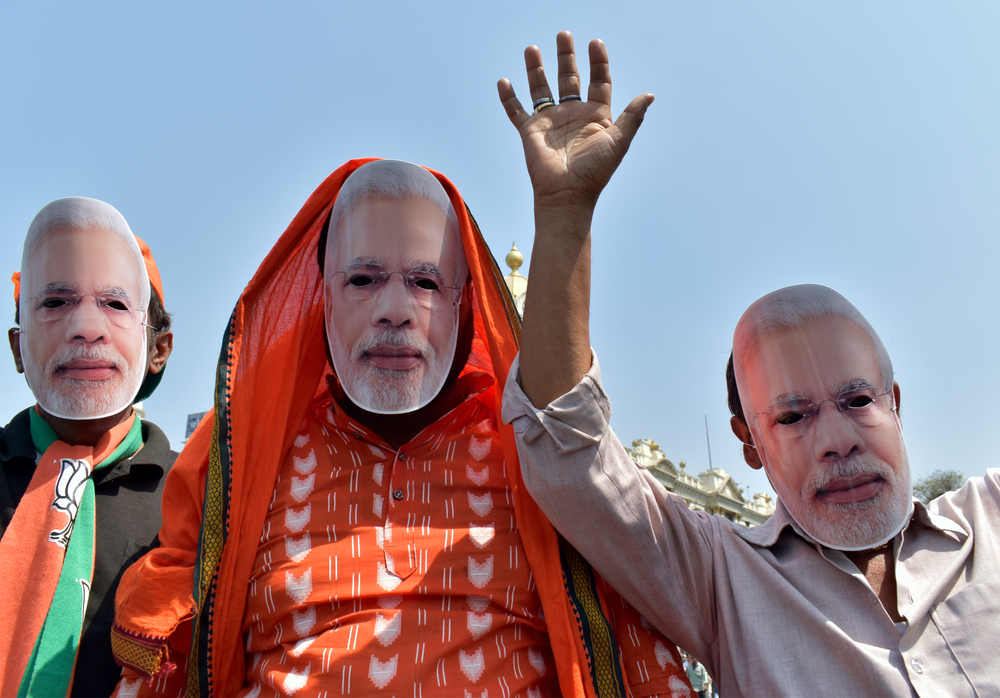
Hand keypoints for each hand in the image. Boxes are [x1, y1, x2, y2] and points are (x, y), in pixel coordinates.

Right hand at [497, 31, 653, 212]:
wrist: (567, 194)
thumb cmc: (595, 171)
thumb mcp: (619, 141)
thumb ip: (632, 117)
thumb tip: (650, 95)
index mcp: (595, 115)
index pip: (598, 81)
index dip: (598, 62)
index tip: (595, 43)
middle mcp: (572, 114)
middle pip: (568, 78)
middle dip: (566, 56)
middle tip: (564, 35)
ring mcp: (550, 122)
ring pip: (541, 89)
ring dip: (535, 69)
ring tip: (532, 48)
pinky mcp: (530, 132)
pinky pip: (516, 111)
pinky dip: (509, 98)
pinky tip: (503, 81)